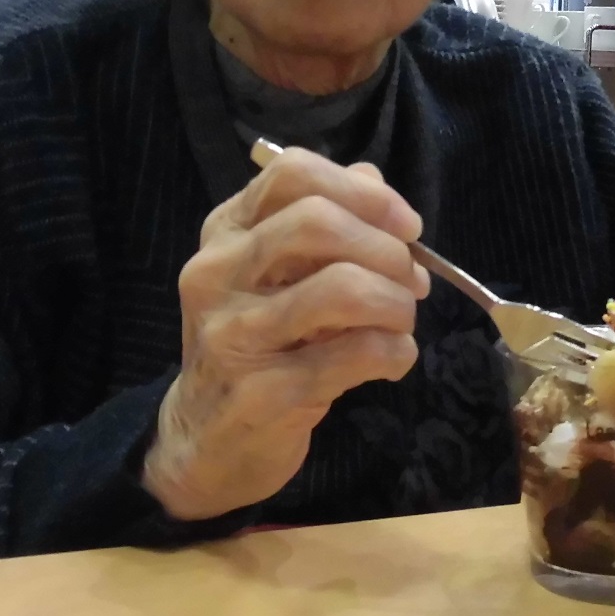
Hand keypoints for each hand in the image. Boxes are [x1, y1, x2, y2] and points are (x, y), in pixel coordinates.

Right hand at [144, 148, 429, 520]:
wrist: (204, 441)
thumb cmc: (255, 346)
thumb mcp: (276, 276)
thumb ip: (322, 222)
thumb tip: (373, 180)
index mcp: (224, 232)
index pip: (293, 173)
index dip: (365, 193)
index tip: (405, 226)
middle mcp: (218, 273)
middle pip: (319, 221)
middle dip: (388, 249)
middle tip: (410, 282)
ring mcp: (235, 333)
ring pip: (343, 287)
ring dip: (396, 303)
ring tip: (400, 323)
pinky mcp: (263, 392)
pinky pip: (357, 353)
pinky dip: (396, 351)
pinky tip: (392, 360)